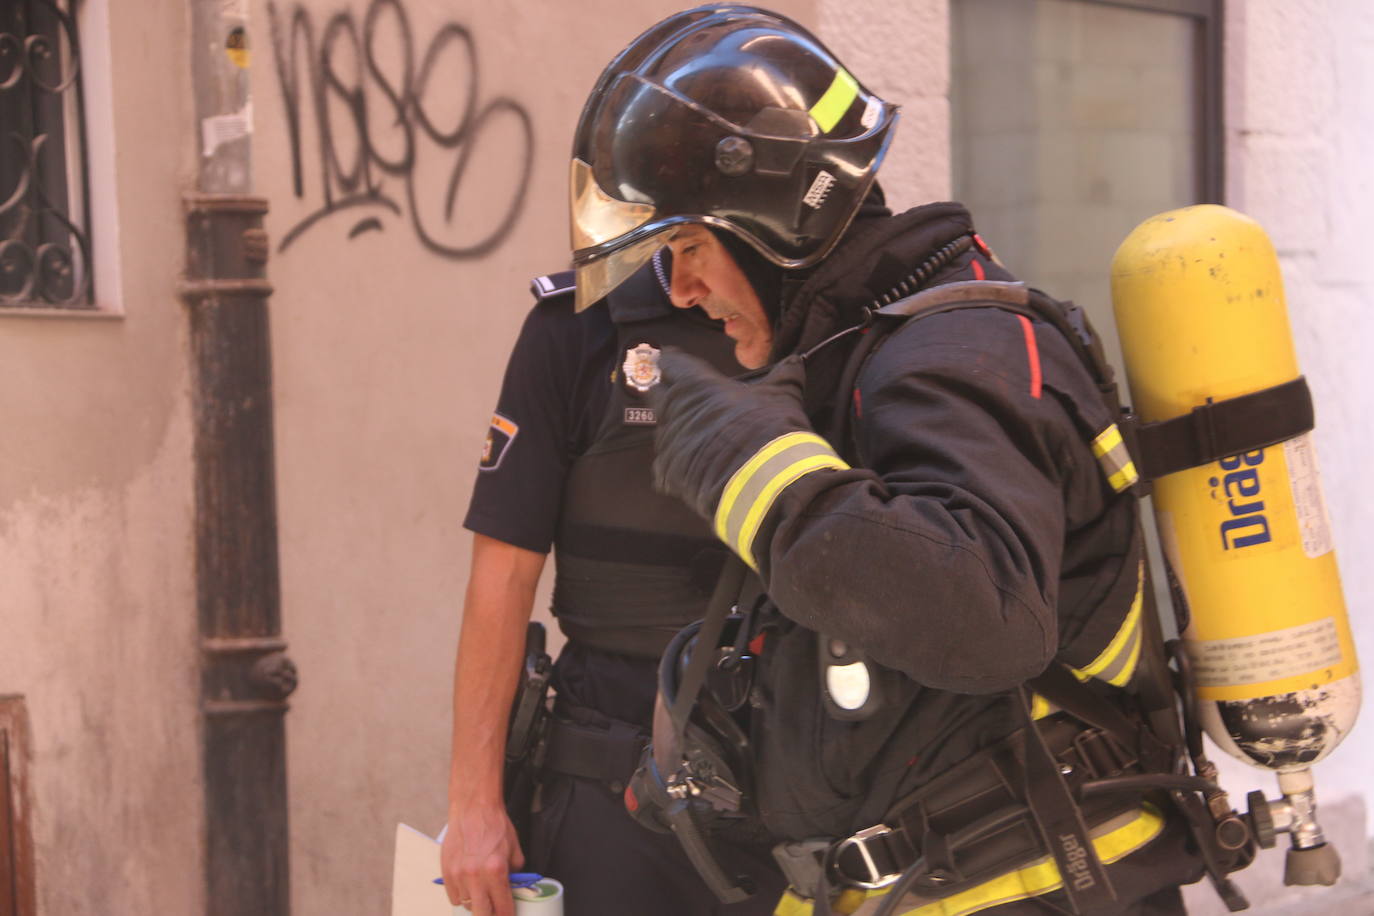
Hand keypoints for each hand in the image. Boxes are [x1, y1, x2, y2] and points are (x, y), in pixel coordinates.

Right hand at [440, 803, 524, 915]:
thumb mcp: (515, 851)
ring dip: (475, 903)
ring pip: (466, 906)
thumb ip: (515, 875)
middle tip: (495, 909)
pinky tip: (469, 885)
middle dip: (491, 914)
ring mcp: (458, 874)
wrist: (474, 808)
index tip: (508, 915)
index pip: (502, 908)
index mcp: (496, 871)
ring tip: (482, 893)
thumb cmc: (495, 826)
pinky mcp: (446, 871)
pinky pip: (453, 896)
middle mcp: (476, 876)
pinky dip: (462, 895)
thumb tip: (513, 890)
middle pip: (481, 914)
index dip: (507, 915)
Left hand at [650, 350, 811, 518]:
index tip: (669, 358)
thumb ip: (785, 376)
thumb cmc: (770, 430)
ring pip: (662, 431)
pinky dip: (673, 465)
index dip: (671, 361)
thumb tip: (795, 361)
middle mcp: (676, 411)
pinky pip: (663, 467)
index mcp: (698, 386)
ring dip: (673, 430)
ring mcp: (670, 444)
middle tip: (675, 394)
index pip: (673, 365)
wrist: (764, 481)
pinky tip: (687, 468)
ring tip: (690, 435)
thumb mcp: (783, 397)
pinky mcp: (669, 474)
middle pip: (657, 396)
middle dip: (664, 393)